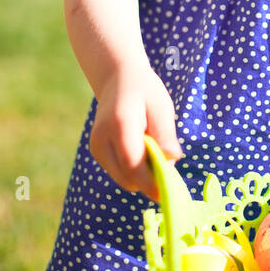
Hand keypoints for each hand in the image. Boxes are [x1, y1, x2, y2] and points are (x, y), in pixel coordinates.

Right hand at [89, 62, 182, 200]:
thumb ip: (165, 134)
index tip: (170, 191)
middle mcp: (102, 139)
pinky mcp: (97, 152)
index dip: (152, 182)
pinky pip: (120, 173)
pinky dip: (134, 170)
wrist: (117, 78)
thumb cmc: (144, 91)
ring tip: (154, 150)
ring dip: (143, 175)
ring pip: (124, 179)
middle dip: (150, 179)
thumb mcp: (161, 107)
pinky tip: (143, 150)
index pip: (133, 165)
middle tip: (168, 163)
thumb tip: (172, 160)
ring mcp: (96, 147)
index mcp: (119, 125)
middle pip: (127, 178)